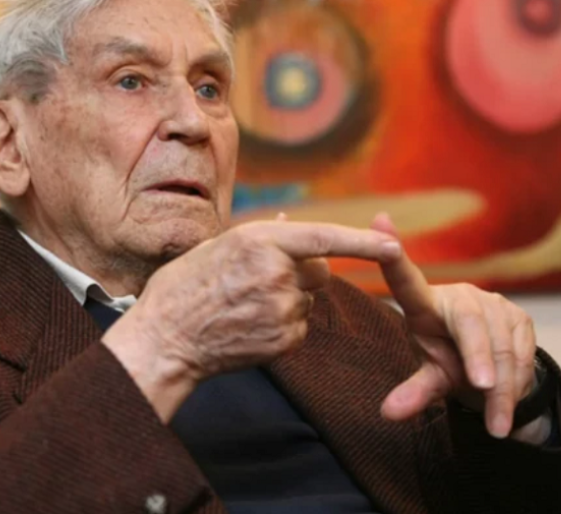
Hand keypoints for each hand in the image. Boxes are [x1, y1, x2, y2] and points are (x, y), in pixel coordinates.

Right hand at [102, 219, 401, 421]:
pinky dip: (282, 324)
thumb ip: (262, 235)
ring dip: (289, 299)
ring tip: (245, 306)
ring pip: (307, 299)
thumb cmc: (183, 287)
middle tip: (263, 280)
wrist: (166, 339)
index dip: (363, 241)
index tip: (394, 245)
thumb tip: (292, 219)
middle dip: (304, 272)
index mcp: (258, 241)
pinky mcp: (283, 341)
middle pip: (319, 271)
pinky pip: (299, 326)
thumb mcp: (217, 246)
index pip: (323, 238)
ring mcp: (281, 309)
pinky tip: (249, 325)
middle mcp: (276, 273)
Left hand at [374, 214, 538, 439]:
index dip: (393, 255)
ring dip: (502, 387)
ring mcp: (491, 302)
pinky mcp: (520, 315)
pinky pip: (523, 351)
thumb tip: (387, 414)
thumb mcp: (430, 378)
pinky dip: (517, 382)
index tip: (379, 222)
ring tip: (498, 422)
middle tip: (481, 388)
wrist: (490, 371)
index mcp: (422, 304)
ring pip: (499, 345)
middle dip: (478, 357)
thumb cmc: (447, 363)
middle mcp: (457, 296)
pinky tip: (508, 400)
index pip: (405, 278)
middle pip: (468, 323)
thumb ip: (413, 393)